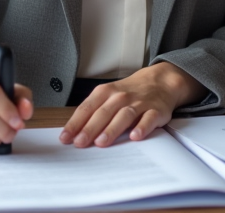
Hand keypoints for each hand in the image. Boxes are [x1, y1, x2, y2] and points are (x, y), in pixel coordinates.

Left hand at [60, 63, 204, 147]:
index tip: (65, 138)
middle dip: (90, 128)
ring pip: (123, 116)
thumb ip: (93, 111)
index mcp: (105, 92)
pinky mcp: (155, 111)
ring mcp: (139, 103)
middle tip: (79, 143)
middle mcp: (120, 97)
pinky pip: (148, 119)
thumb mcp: (108, 95)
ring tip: (101, 142)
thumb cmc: (129, 92)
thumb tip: (73, 132)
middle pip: (103, 113)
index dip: (75, 123)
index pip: (86, 108)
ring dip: (112, 129)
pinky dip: (142, 127)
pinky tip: (135, 136)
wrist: (159, 81)